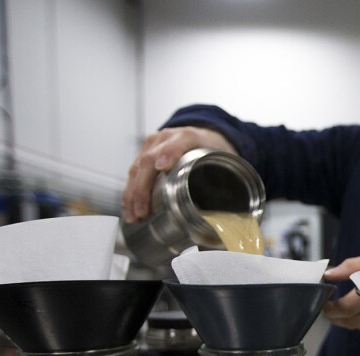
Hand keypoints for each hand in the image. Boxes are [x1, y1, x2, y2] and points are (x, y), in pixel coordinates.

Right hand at [122, 127, 236, 222]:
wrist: (203, 135)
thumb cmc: (213, 151)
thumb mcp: (224, 161)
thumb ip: (229, 179)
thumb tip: (230, 213)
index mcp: (190, 136)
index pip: (180, 141)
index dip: (170, 153)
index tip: (163, 167)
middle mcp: (168, 137)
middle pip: (149, 160)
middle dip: (143, 188)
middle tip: (143, 212)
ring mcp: (152, 144)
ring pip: (137, 168)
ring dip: (132, 194)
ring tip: (133, 216)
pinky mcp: (144, 152)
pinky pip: (133, 172)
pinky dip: (130, 192)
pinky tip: (129, 208)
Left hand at [322, 250, 359, 330]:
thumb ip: (352, 266)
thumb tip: (329, 274)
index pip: (345, 308)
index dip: (329, 307)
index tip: (324, 298)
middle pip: (347, 320)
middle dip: (333, 314)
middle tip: (327, 303)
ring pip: (355, 326)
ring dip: (343, 319)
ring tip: (338, 306)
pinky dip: (355, 321)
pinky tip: (353, 311)